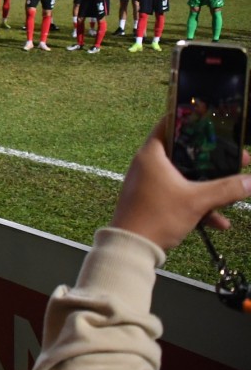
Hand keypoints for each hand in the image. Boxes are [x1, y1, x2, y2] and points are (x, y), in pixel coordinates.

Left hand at [110, 117, 250, 250]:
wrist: (131, 248)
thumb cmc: (158, 216)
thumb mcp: (197, 201)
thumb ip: (227, 189)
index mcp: (152, 154)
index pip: (170, 124)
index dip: (193, 121)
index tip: (215, 124)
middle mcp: (147, 165)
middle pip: (184, 153)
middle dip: (212, 160)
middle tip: (237, 161)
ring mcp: (148, 183)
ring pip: (184, 178)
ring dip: (208, 187)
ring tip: (234, 193)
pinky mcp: (151, 201)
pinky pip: (178, 196)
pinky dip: (196, 205)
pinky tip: (219, 223)